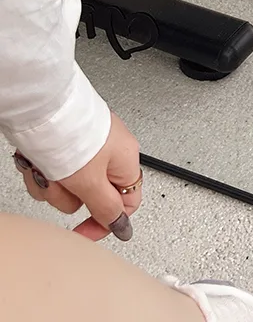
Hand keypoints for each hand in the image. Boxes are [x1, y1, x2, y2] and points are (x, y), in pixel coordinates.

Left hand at [13, 112, 140, 241]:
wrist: (43, 108)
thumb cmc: (72, 136)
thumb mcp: (90, 183)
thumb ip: (107, 208)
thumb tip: (122, 226)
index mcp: (126, 160)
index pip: (126, 203)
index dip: (105, 221)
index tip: (83, 232)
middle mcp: (111, 152)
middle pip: (91, 196)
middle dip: (68, 196)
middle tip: (61, 184)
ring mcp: (88, 147)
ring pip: (69, 186)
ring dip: (50, 184)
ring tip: (45, 168)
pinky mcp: (68, 143)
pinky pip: (56, 171)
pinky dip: (42, 171)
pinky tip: (38, 161)